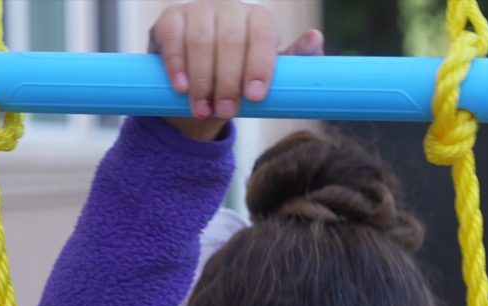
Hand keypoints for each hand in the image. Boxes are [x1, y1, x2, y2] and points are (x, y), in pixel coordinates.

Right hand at [148, 1, 323, 139]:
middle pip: (231, 42)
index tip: (254, 96)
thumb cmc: (242, 76)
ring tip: (203, 110)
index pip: (263, 36)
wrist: (200, 78)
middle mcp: (231, 8)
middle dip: (228, 81)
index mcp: (259, 19)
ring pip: (201, 42)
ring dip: (202, 80)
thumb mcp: (271, 74)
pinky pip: (173, 38)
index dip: (259, 66)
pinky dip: (177, 65)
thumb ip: (296, 61)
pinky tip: (182, 88)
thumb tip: (315, 38)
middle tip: (226, 112)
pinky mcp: (171, 18)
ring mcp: (199, 10)